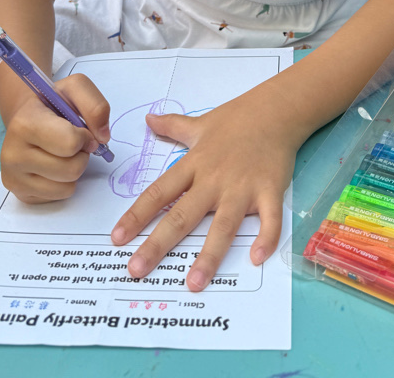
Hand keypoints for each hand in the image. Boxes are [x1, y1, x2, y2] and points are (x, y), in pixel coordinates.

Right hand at [0, 74, 110, 202]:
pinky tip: (54, 167)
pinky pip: (59, 196)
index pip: (70, 143)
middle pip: (72, 169)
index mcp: (24, 124)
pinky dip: (65, 183)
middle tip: (73, 143)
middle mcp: (12, 154)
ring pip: (67, 187)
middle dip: (81, 155)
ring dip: (75, 170)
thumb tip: (102, 138)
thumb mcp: (75, 89)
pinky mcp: (20, 194)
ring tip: (63, 154)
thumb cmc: (53, 105)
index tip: (81, 129)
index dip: (84, 137)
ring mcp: (13, 178)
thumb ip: (95, 106)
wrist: (27, 118)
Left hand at [110, 92, 297, 290]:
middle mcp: (214, 179)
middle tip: (137, 270)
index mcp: (194, 164)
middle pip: (182, 215)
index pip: (159, 192)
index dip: (137, 215)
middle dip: (158, 244)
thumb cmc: (236, 119)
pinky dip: (266, 238)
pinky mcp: (270, 191)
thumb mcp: (199, 123)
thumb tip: (148, 119)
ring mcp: (243, 188)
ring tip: (193, 283)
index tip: (117, 239)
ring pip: (223, 225)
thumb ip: (172, 126)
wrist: (275, 110)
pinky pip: (269, 219)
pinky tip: (257, 258)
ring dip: (209, 255)